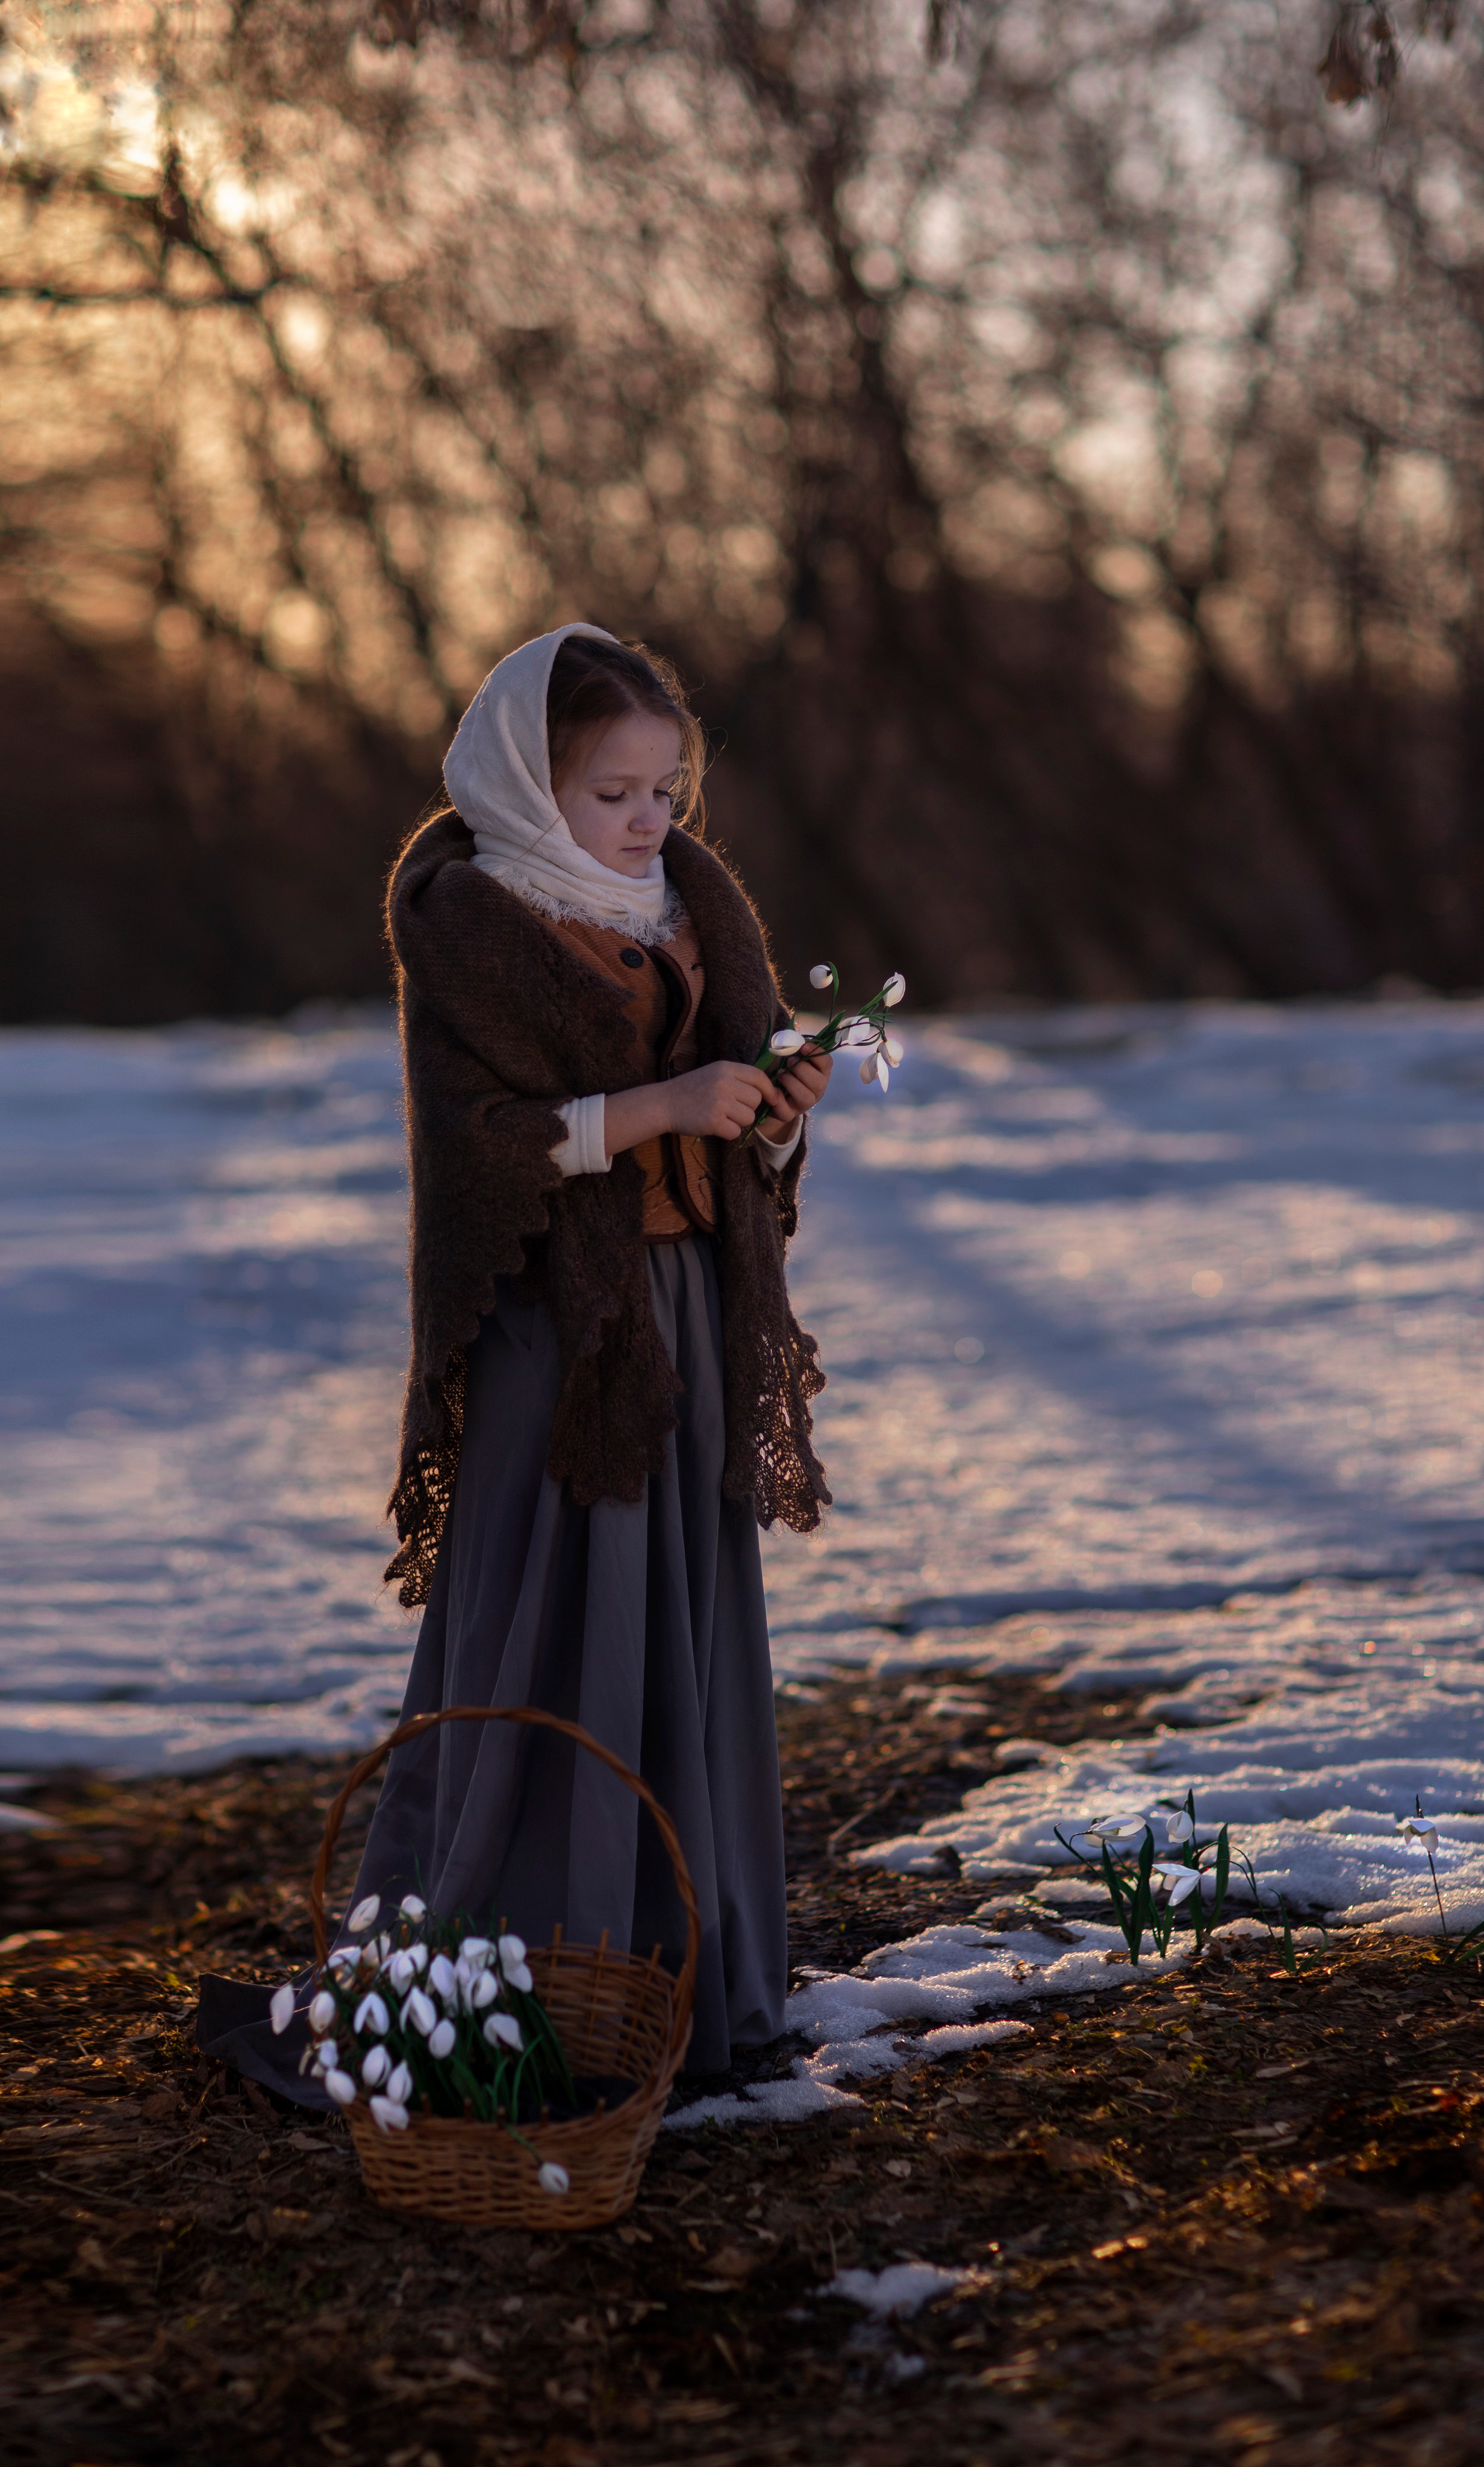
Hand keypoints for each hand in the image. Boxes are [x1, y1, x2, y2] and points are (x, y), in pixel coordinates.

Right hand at [663, 1059, 780, 1140]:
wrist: (664, 1103)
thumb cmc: (691, 1089)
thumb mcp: (714, 1073)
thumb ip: (737, 1079)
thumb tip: (768, 1092)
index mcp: (725, 1068)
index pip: (758, 1077)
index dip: (769, 1089)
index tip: (771, 1099)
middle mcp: (724, 1083)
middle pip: (756, 1100)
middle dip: (747, 1108)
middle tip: (730, 1109)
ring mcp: (719, 1102)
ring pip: (748, 1118)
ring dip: (738, 1121)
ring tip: (720, 1116)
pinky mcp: (713, 1121)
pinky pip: (736, 1132)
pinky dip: (728, 1133)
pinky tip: (715, 1126)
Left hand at [757, 1043, 831, 1143]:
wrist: (767, 1092)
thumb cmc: (782, 1071)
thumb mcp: (786, 1056)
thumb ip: (790, 1048)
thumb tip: (789, 1038)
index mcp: (820, 1073)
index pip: (827, 1063)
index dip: (817, 1053)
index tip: (803, 1047)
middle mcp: (816, 1090)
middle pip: (820, 1082)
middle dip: (803, 1069)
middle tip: (789, 1061)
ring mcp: (804, 1104)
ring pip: (806, 1097)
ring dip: (792, 1083)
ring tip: (781, 1075)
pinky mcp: (789, 1115)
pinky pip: (787, 1111)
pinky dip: (779, 1100)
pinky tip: (774, 1091)